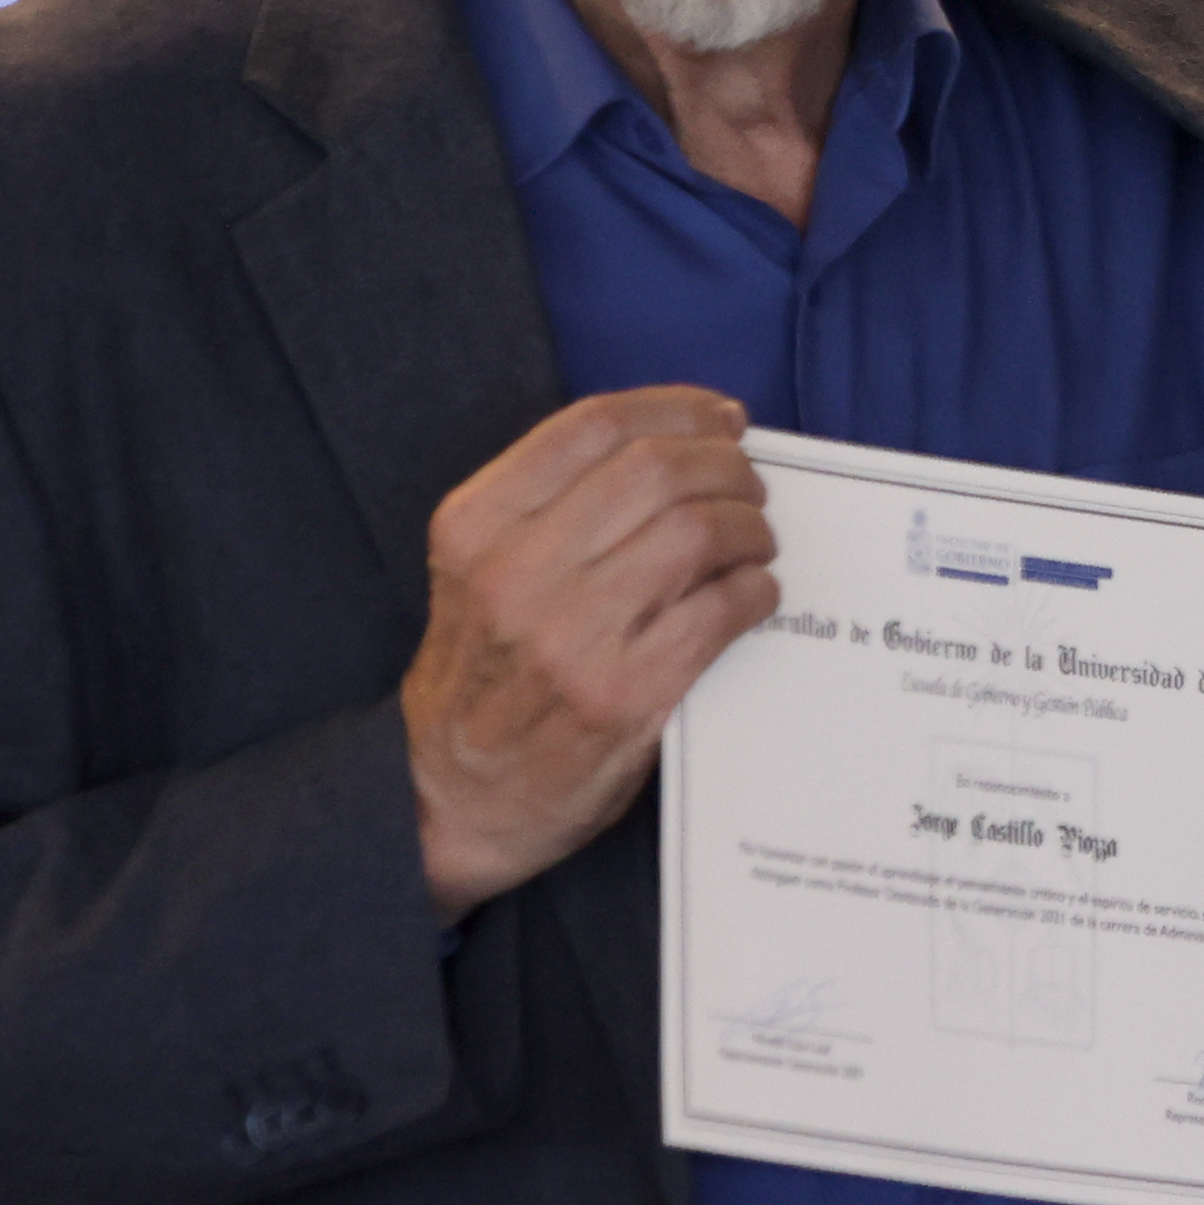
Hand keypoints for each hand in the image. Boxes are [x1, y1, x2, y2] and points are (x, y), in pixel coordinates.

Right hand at [403, 387, 780, 917]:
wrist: (448, 797)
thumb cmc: (481, 674)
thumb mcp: (476, 569)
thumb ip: (549, 506)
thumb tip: (678, 442)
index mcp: (475, 526)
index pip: (592, 426)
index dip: (675, 407)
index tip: (718, 416)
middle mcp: (515, 573)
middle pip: (655, 470)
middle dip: (724, 465)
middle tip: (748, 483)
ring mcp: (570, 638)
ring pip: (696, 533)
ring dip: (749, 527)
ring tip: (755, 540)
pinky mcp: (623, 697)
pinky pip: (719, 612)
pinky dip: (754, 590)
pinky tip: (754, 594)